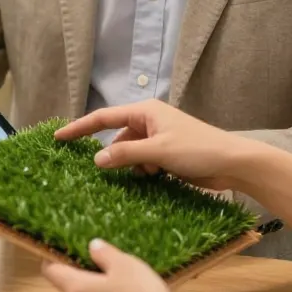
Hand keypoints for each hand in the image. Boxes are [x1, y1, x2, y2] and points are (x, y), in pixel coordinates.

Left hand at [43, 240, 197, 291]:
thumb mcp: (125, 264)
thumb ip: (104, 253)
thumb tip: (92, 247)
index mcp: (76, 290)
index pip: (51, 271)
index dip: (53, 257)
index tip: (65, 248)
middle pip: (71, 289)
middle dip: (85, 276)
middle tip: (107, 265)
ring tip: (122, 285)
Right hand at [56, 100, 249, 191]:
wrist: (233, 163)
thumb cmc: (198, 149)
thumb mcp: (159, 152)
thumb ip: (126, 154)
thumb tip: (96, 159)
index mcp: (145, 112)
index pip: (104, 118)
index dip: (79, 128)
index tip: (58, 137)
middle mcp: (149, 122)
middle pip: (117, 139)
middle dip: (113, 156)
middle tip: (100, 174)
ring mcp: (158, 139)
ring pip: (130, 154)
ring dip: (131, 167)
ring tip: (145, 175)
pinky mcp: (166, 155)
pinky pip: (143, 163)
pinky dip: (143, 172)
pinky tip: (153, 179)